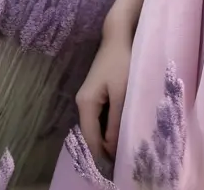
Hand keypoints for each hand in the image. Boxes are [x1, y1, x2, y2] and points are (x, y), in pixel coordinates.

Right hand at [75, 27, 133, 165]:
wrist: (117, 36)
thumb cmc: (121, 62)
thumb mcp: (122, 93)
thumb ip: (116, 120)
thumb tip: (112, 147)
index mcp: (85, 103)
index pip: (90, 137)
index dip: (101, 154)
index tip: (115, 167)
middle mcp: (82, 102)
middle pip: (90, 133)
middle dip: (103, 148)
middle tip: (121, 160)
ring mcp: (87, 97)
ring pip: (95, 125)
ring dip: (106, 137)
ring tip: (121, 149)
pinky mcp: (95, 92)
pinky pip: (99, 116)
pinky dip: (107, 125)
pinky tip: (118, 130)